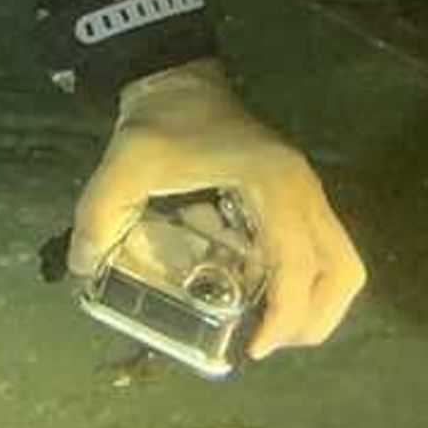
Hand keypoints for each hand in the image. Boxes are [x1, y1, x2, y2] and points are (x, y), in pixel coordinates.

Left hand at [69, 59, 366, 358]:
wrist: (180, 79)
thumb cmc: (162, 122)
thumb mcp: (125, 165)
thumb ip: (99, 215)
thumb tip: (84, 270)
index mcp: (275, 186)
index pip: (299, 265)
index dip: (284, 316)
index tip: (255, 349)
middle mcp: (305, 192)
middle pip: (343, 272)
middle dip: (313, 320)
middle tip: (265, 343)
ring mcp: (307, 192)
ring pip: (341, 264)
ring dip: (316, 306)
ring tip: (269, 328)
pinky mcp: (297, 197)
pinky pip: (322, 252)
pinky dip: (304, 284)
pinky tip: (261, 295)